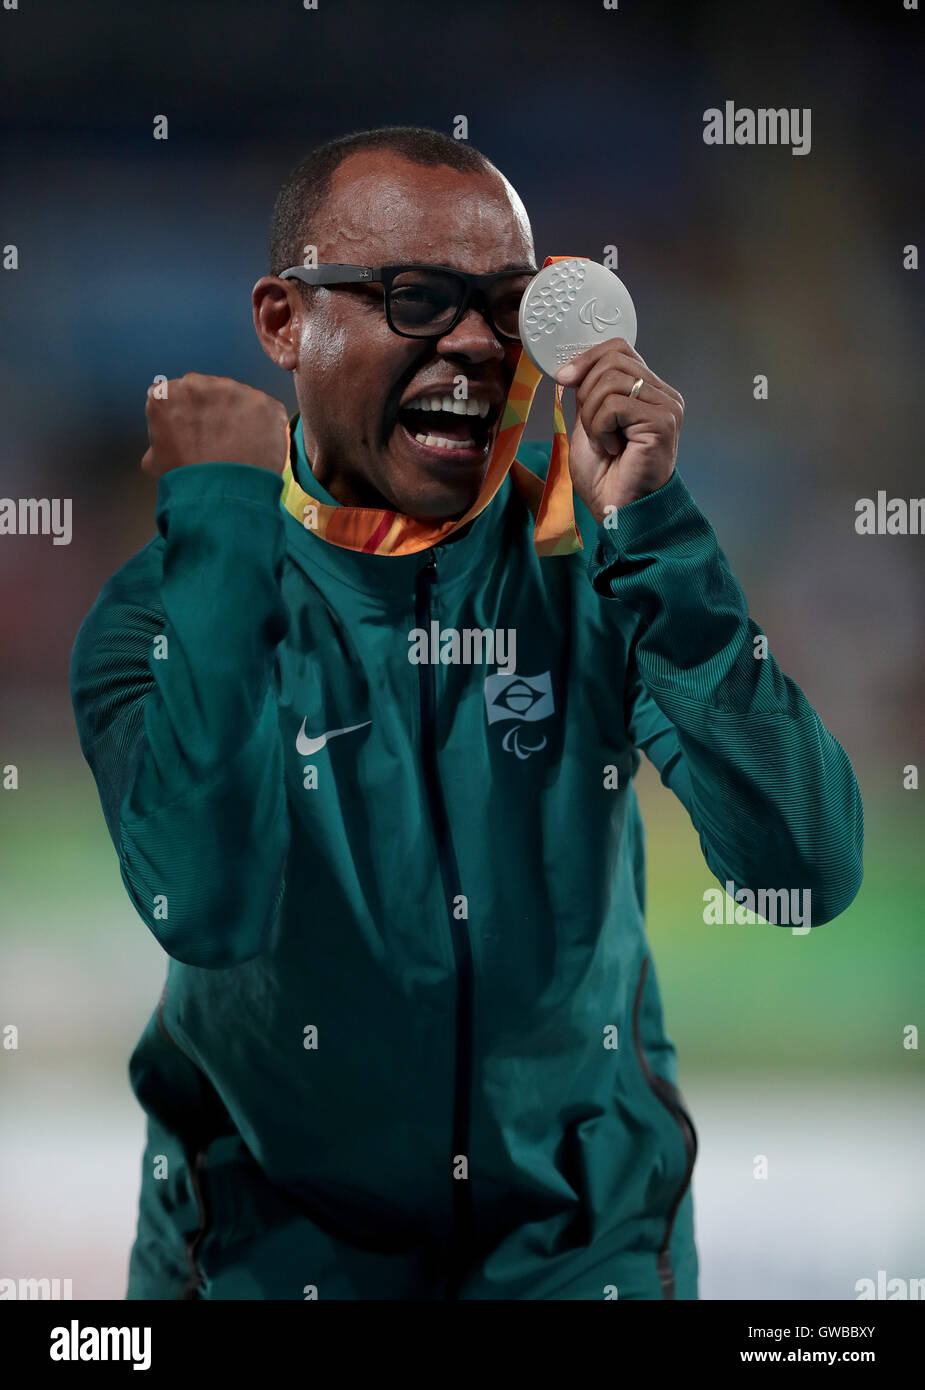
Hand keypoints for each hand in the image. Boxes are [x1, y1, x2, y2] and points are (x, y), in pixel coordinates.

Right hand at [141, 373, 289, 479]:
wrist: (221, 499)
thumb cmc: (186, 483)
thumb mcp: (155, 462)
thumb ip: (158, 441)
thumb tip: (162, 443)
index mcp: (165, 395)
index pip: (177, 395)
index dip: (188, 417)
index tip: (195, 435)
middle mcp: (197, 384)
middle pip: (209, 392)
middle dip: (214, 411)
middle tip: (218, 443)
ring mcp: (233, 390)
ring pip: (238, 398)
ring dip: (239, 417)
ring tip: (239, 448)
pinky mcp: (263, 402)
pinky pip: (265, 410)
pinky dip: (264, 426)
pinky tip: (257, 448)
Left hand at [555, 340, 683, 523]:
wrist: (617, 511)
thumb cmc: (606, 477)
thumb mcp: (588, 424)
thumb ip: (588, 394)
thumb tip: (571, 368)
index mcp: (649, 391)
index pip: (618, 349)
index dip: (587, 358)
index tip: (563, 379)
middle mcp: (663, 395)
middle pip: (612, 360)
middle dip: (586, 393)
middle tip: (592, 429)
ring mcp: (666, 407)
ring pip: (610, 381)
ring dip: (592, 416)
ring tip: (603, 442)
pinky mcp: (662, 422)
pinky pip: (614, 405)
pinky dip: (600, 428)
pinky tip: (612, 449)